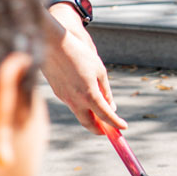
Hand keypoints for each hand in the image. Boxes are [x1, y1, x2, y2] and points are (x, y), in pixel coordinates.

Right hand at [40, 8, 126, 131]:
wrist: (53, 44)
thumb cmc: (80, 54)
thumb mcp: (99, 71)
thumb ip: (105, 91)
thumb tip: (111, 106)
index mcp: (89, 95)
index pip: (106, 117)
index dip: (116, 124)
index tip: (123, 128)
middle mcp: (76, 101)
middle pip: (89, 124)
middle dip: (100, 130)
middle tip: (109, 130)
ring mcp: (64, 98)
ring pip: (79, 114)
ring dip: (90, 117)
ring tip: (100, 113)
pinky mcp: (57, 93)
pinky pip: (71, 104)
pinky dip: (80, 105)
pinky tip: (84, 96)